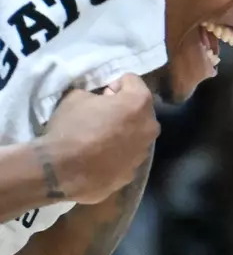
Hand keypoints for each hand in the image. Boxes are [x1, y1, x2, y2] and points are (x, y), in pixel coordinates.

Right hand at [39, 75, 157, 202]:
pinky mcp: (133, 172)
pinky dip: (118, 153)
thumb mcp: (75, 97)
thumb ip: (95, 94)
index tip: (103, 92)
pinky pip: (128, 156)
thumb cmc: (71, 128)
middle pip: (140, 110)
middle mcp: (149, 127)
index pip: (133, 82)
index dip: (117, 84)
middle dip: (124, 108)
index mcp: (139, 103)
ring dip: (124, 131)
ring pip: (137, 134)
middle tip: (102, 113)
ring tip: (101, 136)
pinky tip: (100, 156)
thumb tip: (101, 99)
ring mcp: (143, 152)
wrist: (61, 172)